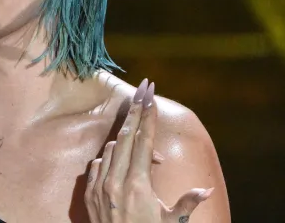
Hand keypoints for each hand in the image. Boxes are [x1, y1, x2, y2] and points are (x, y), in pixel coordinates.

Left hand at [84, 79, 213, 222]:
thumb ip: (186, 204)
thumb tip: (206, 189)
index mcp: (138, 184)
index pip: (144, 141)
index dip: (149, 116)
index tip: (151, 95)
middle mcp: (115, 179)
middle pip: (127, 136)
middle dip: (137, 111)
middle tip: (143, 90)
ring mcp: (99, 185)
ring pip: (111, 148)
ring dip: (126, 139)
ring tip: (141, 141)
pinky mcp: (88, 193)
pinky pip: (97, 164)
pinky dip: (109, 158)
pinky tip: (119, 163)